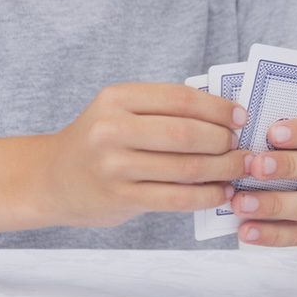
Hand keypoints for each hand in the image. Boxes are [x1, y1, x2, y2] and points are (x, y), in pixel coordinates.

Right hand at [38, 83, 247, 227]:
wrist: (53, 179)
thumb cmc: (101, 141)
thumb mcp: (121, 110)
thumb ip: (164, 109)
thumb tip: (227, 114)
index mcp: (117, 98)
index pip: (180, 99)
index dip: (218, 108)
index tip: (241, 118)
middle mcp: (112, 130)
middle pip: (186, 134)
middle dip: (224, 141)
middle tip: (242, 148)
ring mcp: (114, 166)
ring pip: (185, 168)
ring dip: (223, 170)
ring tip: (240, 169)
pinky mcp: (120, 198)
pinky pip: (176, 198)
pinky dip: (206, 195)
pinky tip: (221, 192)